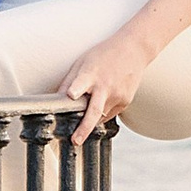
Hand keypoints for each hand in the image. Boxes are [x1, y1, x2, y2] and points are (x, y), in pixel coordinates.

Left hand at [59, 27, 151, 141]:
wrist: (134, 49)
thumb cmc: (104, 54)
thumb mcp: (83, 61)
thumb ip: (69, 81)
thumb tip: (56, 99)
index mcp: (91, 74)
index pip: (82, 82)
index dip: (76, 89)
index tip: (71, 95)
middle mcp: (105, 86)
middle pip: (94, 111)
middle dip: (84, 128)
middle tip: (75, 141)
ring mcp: (117, 95)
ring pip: (100, 116)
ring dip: (92, 118)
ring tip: (91, 105)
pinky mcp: (125, 101)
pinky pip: (110, 113)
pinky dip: (103, 111)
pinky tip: (105, 97)